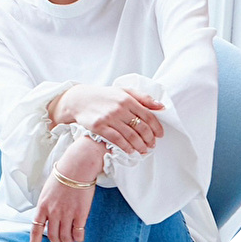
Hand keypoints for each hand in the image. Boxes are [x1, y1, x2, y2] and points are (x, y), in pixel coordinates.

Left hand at [30, 137, 104, 241]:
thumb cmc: (63, 175)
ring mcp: (67, 214)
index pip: (35, 229)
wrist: (77, 167)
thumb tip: (48, 217)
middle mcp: (53, 212)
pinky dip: (78, 238)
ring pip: (65, 237)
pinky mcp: (80, 214)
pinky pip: (78, 233)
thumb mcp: (47, 189)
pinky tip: (79, 238)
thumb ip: (46, 204)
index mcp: (42, 205)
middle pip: (53, 236)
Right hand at [48, 85, 163, 154]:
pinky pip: (117, 140)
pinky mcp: (99, 127)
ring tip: (143, 150)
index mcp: (127, 99)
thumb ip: (143, 97)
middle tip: (152, 145)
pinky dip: (126, 147)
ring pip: (130, 136)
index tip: (160, 135)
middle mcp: (119, 108)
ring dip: (140, 146)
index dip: (156, 128)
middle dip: (149, 139)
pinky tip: (131, 150)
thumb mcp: (123, 91)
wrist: (79, 100)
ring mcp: (109, 118)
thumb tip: (161, 106)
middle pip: (141, 127)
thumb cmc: (104, 96)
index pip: (148, 116)